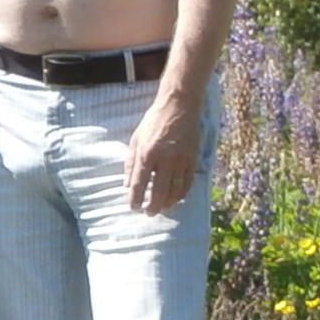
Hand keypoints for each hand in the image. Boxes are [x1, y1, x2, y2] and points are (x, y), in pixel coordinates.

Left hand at [124, 84, 200, 214]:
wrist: (179, 106)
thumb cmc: (154, 121)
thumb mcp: (136, 138)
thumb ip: (130, 162)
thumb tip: (126, 184)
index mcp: (147, 153)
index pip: (139, 183)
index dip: (136, 199)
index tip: (134, 208)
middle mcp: (164, 159)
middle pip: (159, 192)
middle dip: (153, 206)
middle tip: (149, 213)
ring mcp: (181, 160)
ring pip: (175, 191)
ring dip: (168, 203)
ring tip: (162, 208)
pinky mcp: (193, 159)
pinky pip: (188, 183)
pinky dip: (181, 194)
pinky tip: (176, 199)